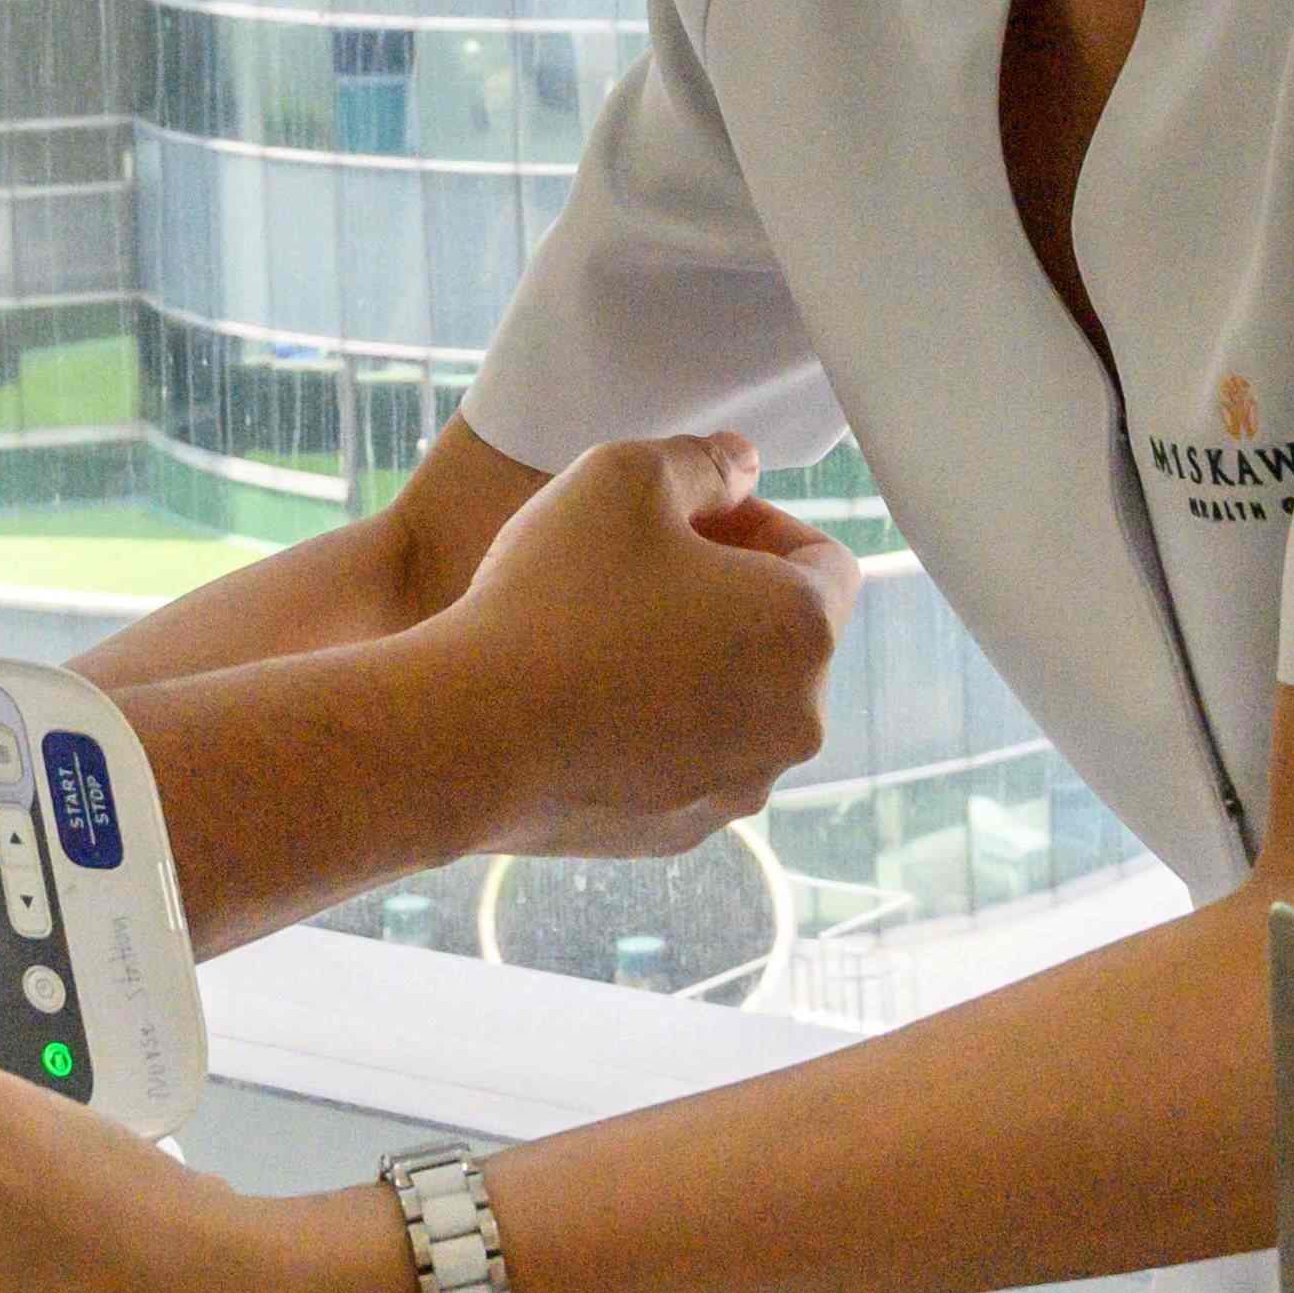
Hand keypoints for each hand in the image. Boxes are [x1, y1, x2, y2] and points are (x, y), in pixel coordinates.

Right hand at [426, 433, 848, 855]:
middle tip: (640, 566)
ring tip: (605, 631)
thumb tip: (739, 467)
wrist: (469, 737)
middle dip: (726, 590)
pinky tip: (584, 695)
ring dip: (693, 658)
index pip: (824, 560)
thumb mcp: (624, 476)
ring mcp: (738, 786)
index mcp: (805, 631)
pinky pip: (688, 757)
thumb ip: (704, 461)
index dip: (758, 521)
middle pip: (783, 634)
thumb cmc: (553, 600)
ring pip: (736, 700)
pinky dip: (655, 722)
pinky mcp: (680, 830)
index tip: (689, 518)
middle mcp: (795, 721)